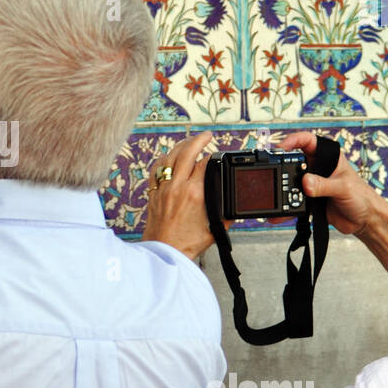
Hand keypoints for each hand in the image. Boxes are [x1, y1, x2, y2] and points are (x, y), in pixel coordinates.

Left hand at [141, 132, 220, 261]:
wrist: (164, 252)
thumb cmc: (187, 244)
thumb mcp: (215, 229)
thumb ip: (226, 214)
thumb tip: (234, 205)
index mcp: (195, 194)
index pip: (205, 163)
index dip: (213, 156)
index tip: (217, 155)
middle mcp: (178, 187)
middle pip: (187, 152)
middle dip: (199, 139)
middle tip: (207, 135)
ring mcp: (163, 188)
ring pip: (170, 157)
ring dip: (181, 146)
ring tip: (190, 142)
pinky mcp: (154, 193)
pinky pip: (156, 168)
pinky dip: (164, 159)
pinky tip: (170, 157)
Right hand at [276, 131, 380, 236]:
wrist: (365, 221)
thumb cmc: (363, 198)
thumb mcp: (343, 188)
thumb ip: (324, 185)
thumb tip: (306, 183)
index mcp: (329, 158)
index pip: (308, 141)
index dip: (293, 140)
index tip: (280, 148)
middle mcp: (319, 169)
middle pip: (295, 162)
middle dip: (283, 168)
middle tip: (275, 173)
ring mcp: (313, 184)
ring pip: (292, 183)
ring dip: (283, 190)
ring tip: (277, 196)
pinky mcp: (310, 200)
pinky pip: (294, 202)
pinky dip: (286, 208)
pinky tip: (280, 213)